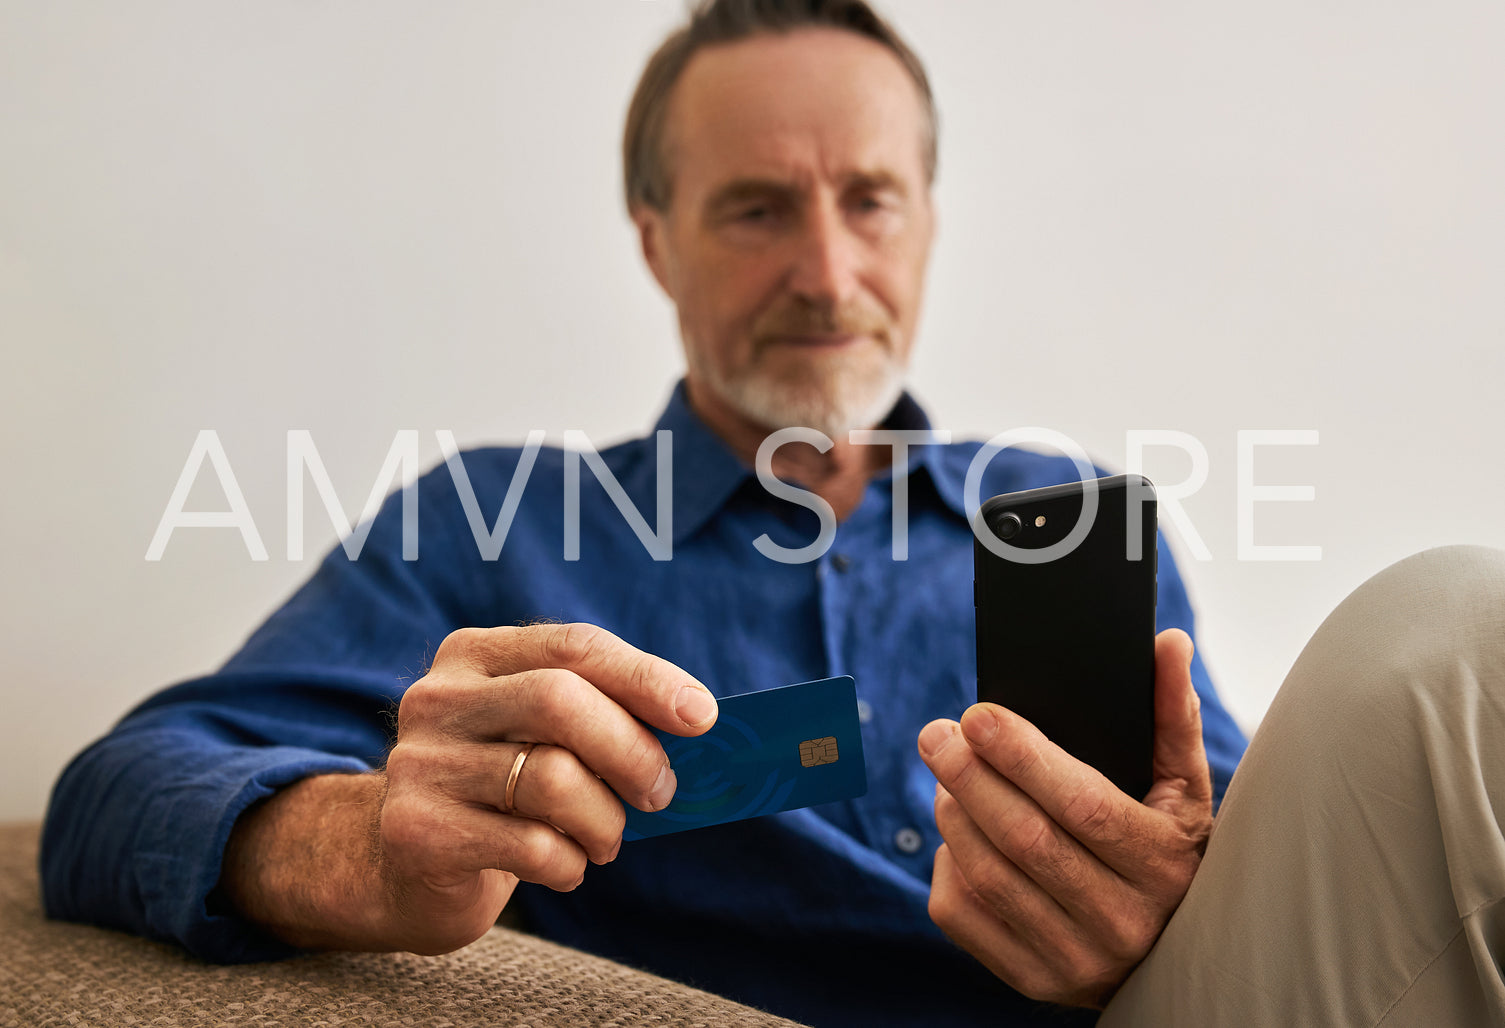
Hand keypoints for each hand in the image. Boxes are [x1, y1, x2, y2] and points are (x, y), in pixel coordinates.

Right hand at [228, 623, 713, 955]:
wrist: (400, 864)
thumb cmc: (499, 789)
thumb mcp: (537, 733)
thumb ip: (599, 713)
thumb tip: (696, 723)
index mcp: (473, 654)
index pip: (572, 647)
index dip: (646, 678)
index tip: (702, 716)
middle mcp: (436, 698)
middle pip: (561, 702)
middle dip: (632, 751)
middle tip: (662, 793)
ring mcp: (420, 764)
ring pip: (552, 779)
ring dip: (605, 821)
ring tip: (606, 839)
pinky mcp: (416, 831)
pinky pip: (530, 845)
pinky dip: (570, 864)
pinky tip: (564, 866)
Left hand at [918, 629, 1211, 1007]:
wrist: (1170, 952)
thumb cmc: (1168, 847)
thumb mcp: (1183, 787)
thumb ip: (1171, 713)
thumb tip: (1167, 641)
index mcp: (1164, 865)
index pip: (1083, 806)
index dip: (1024, 757)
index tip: (979, 714)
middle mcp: (1125, 921)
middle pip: (1024, 840)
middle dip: (970, 777)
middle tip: (937, 735)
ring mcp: (1077, 960)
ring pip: (988, 876)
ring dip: (955, 814)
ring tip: (945, 776)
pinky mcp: (1034, 980)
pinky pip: (964, 917)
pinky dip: (947, 867)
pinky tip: (956, 833)